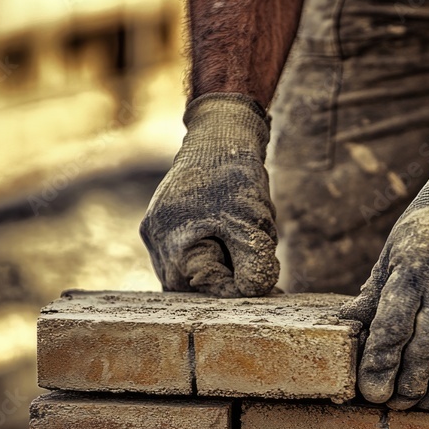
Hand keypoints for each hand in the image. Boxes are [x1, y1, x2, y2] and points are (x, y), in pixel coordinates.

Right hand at [140, 93, 278, 296]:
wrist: (219, 135)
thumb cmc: (233, 177)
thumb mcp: (252, 224)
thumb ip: (255, 265)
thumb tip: (255, 293)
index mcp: (172, 248)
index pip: (209, 289)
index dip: (244, 287)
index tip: (272, 280)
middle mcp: (156, 245)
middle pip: (200, 284)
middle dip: (235, 271)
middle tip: (263, 253)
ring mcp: (157, 235)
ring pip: (199, 269)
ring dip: (229, 259)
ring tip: (247, 231)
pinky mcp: (165, 226)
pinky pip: (195, 252)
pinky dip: (220, 247)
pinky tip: (235, 226)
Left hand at [339, 143, 428, 410]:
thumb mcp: (393, 252)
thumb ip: (373, 295)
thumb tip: (345, 328)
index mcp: (416, 272)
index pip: (393, 332)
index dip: (380, 367)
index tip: (371, 392)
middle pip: (426, 354)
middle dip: (408, 388)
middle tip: (396, 406)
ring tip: (426, 407)